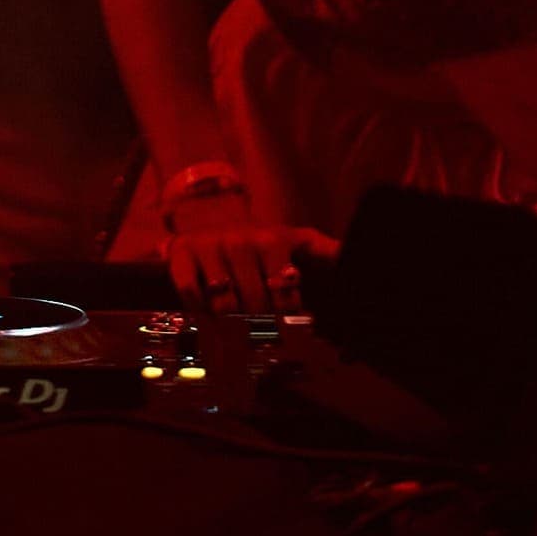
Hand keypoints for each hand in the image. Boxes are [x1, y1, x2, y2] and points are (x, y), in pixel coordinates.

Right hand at [163, 194, 334, 314]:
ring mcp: (208, 245)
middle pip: (255, 302)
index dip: (287, 309)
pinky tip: (208, 308)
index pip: (286, 291)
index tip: (286, 310)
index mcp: (272, 239)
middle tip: (258, 316)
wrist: (209, 220)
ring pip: (224, 301)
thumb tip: (355, 257)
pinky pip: (190, 292)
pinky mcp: (181, 252)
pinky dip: (199, 308)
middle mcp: (239, 240)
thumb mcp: (297, 242)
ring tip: (235, 312)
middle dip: (258, 316)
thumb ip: (328, 251)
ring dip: (230, 315)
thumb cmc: (260, 244)